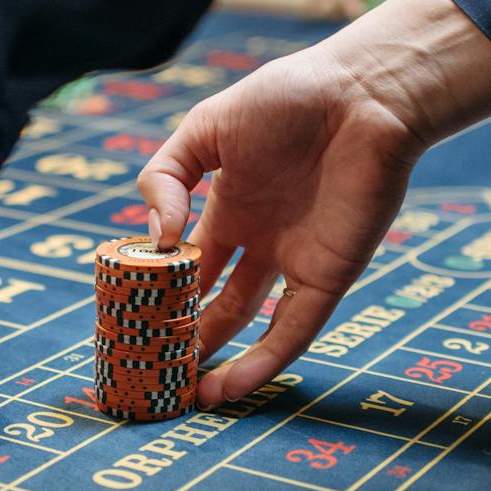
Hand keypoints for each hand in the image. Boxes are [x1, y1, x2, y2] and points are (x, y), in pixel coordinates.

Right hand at [137, 0, 490, 406]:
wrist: (363, 94)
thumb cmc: (287, 98)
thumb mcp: (206, 128)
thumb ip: (165, 176)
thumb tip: (157, 239)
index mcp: (228, 208)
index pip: (186, 264)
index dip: (158, 293)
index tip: (127, 323)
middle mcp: (259, 242)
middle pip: (214, 303)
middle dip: (183, 336)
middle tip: (150, 370)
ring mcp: (293, 261)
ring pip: (249, 325)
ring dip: (216, 360)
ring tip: (182, 397)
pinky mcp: (328, 275)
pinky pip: (293, 329)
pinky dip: (263, 362)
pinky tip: (229, 388)